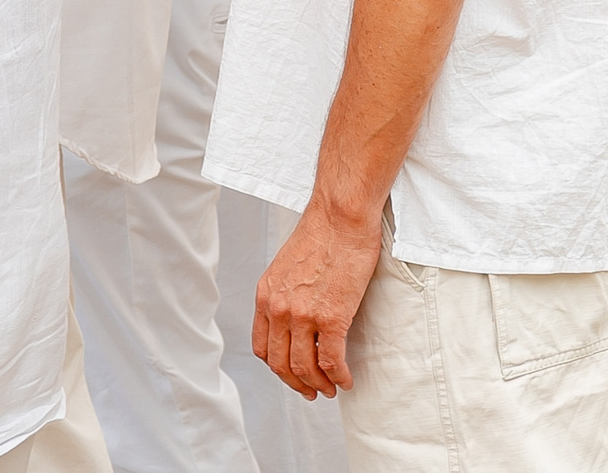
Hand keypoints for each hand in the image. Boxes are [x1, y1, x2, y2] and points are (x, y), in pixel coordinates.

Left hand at [253, 199, 383, 399]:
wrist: (341, 217)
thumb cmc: (322, 234)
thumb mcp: (287, 266)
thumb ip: (286, 294)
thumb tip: (297, 319)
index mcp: (266, 295)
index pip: (262, 346)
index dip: (277, 368)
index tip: (291, 374)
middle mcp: (279, 308)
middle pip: (280, 363)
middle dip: (296, 383)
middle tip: (311, 391)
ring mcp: (303, 314)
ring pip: (305, 367)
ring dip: (318, 384)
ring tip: (330, 388)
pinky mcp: (331, 317)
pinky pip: (331, 361)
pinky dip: (338, 376)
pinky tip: (345, 379)